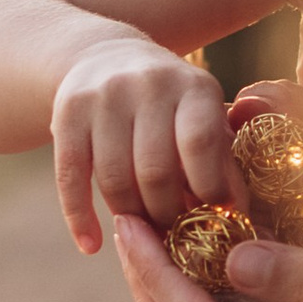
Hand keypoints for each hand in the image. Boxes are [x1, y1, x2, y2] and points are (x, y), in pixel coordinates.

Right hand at [51, 36, 237, 252]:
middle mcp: (149, 85)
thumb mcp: (203, 114)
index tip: (215, 217)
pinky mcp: (66, 113)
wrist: (105, 56)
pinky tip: (91, 245)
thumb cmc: (171, 103)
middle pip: (155, 171)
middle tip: (174, 234)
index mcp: (194, 86)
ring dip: (130, 217)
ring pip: (114, 179)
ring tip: (143, 233)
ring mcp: (104, 97)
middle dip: (167, 213)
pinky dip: (80, 217)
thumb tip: (236, 210)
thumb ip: (221, 156)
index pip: (201, 144)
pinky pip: (71, 177)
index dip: (209, 188)